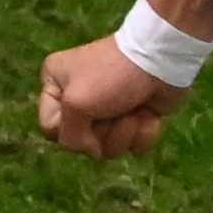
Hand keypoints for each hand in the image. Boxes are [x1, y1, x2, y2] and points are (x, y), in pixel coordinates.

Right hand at [38, 32, 187, 157]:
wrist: (161, 60)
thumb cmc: (112, 75)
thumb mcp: (76, 103)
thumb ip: (70, 136)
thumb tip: (93, 152)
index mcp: (55, 84)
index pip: (50, 128)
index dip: (69, 129)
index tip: (85, 111)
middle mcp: (78, 98)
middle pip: (82, 143)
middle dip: (103, 131)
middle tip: (114, 108)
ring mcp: (108, 111)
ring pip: (109, 148)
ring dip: (125, 132)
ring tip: (135, 110)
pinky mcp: (134, 119)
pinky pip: (133, 146)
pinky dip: (144, 133)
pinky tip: (149, 114)